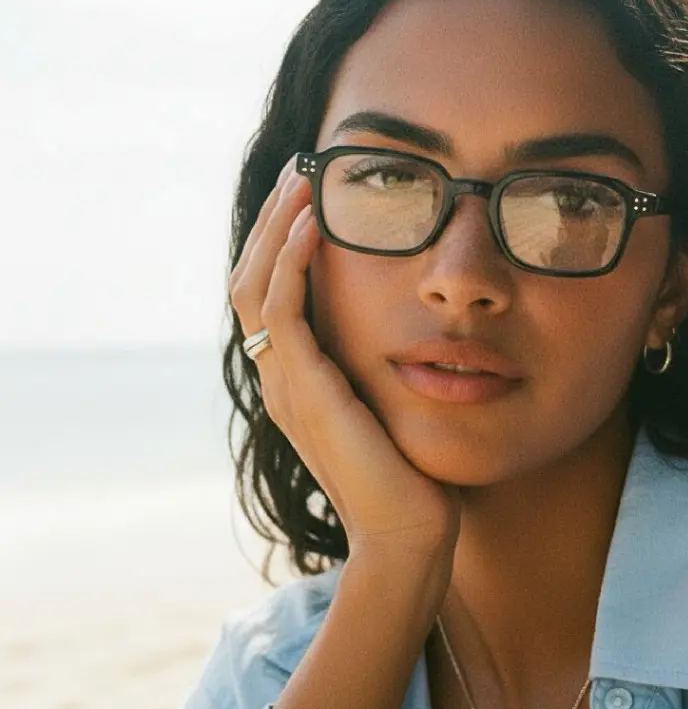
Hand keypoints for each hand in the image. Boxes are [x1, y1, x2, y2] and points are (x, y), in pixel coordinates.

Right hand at [229, 158, 461, 560]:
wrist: (408, 535)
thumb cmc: (414, 481)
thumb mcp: (396, 412)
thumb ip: (385, 375)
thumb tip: (415, 338)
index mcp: (299, 383)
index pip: (271, 297)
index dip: (282, 245)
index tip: (313, 199)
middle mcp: (282, 380)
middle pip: (250, 281)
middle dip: (271, 223)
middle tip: (301, 173)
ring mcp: (286, 386)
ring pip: (253, 285)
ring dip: (275, 227)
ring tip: (303, 181)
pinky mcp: (306, 390)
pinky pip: (279, 310)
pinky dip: (290, 262)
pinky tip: (314, 225)